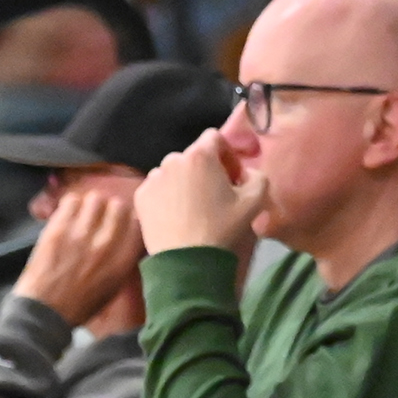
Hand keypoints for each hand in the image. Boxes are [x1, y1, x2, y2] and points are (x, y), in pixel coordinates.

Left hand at [11, 186, 144, 326]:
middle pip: (118, 206)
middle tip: (101, 217)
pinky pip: (71, 202)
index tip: (122, 223)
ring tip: (84, 214)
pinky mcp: (58, 230)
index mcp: (123, 259)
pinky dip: (71, 205)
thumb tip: (128, 235)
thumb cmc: (81, 302)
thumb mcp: (114, 284)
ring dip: (91, 205)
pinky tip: (68, 215)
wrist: (45, 311)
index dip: (130, 219)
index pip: (137, 222)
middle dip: (111, 210)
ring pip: (95, 199)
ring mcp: (81, 235)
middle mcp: (106, 244)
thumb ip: (124, 257)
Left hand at [135, 131, 271, 254]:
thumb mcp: (256, 200)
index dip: (226, 154)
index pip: (214, 137)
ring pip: (173, 172)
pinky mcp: (140, 196)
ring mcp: (153, 178)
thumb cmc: (223, 227)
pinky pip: (157, 188)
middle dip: (205, 170)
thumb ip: (257, 176)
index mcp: (201, 156)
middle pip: (193, 156)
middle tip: (214, 194)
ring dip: (185, 182)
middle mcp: (173, 160)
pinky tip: (177, 215)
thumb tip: (245, 173)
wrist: (187, 260)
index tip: (231, 176)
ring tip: (193, 207)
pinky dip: (167, 195)